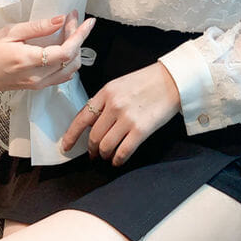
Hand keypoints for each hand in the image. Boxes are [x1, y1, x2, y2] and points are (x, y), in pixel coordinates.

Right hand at [0, 11, 95, 91]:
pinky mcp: (38, 86)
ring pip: (70, 69)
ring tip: (70, 31)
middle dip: (78, 38)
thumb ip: (37, 28)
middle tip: (72, 20)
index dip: (80, 35)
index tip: (87, 21)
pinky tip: (65, 46)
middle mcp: (37, 77)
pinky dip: (69, 61)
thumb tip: (60, 20)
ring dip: (76, 50)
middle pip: (72, 60)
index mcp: (28, 61)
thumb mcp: (9, 32)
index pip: (66, 52)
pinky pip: (62, 76)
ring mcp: (38, 84)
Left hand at [60, 61, 181, 166]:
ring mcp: (127, 118)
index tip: (66, 145)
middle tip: (93, 154)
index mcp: (106, 92)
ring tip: (107, 156)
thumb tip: (93, 122)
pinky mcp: (141, 129)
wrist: (173, 80)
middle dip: (91, 149)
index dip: (71, 135)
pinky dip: (117, 159)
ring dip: (104, 155)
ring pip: (105, 146)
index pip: (81, 118)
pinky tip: (117, 160)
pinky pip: (123, 151)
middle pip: (93, 136)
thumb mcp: (120, 84)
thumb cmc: (148, 81)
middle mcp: (114, 105)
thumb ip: (106, 101)